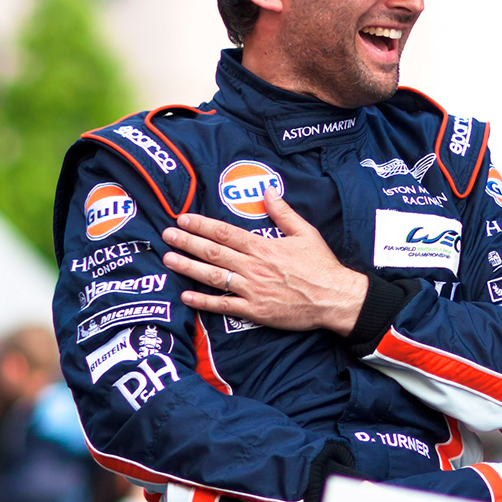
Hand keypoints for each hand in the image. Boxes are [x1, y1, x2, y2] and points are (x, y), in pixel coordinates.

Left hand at [163, 186, 368, 334]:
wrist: (334, 298)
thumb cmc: (321, 265)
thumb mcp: (306, 232)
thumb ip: (283, 212)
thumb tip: (268, 190)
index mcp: (263, 247)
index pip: (225, 233)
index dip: (201, 225)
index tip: (183, 220)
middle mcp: (253, 267)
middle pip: (213, 252)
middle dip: (187, 242)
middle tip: (167, 235)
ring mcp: (252, 290)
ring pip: (213, 277)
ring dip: (188, 267)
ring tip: (169, 259)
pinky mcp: (255, 311)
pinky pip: (224, 305)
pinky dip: (203, 301)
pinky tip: (186, 295)